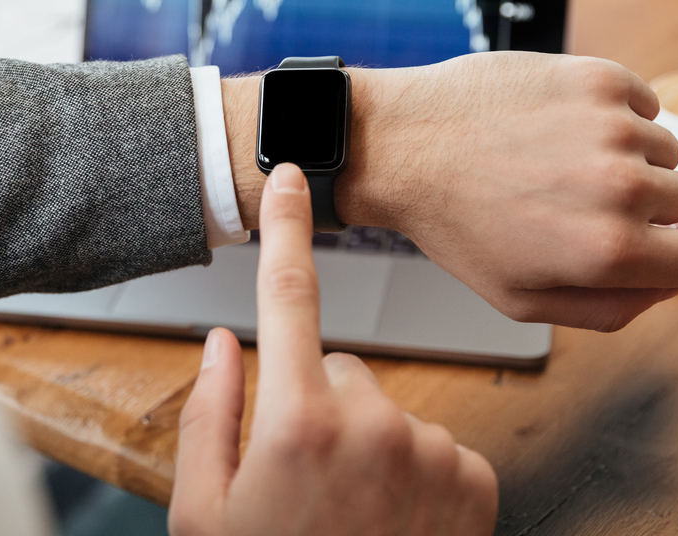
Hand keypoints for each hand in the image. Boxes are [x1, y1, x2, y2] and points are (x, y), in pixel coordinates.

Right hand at [170, 163, 496, 535]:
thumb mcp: (203, 514)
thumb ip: (208, 416)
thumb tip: (222, 345)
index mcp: (294, 421)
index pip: (287, 296)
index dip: (283, 228)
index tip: (287, 175)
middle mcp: (371, 422)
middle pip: (336, 368)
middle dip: (316, 404)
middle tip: (300, 480)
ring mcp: (430, 449)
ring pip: (384, 408)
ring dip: (366, 442)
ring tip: (350, 513)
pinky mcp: (474, 477)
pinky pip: (431, 443)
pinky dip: (413, 471)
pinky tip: (392, 522)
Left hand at [222, 52, 677, 331]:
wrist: (401, 145)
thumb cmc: (455, 225)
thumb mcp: (523, 299)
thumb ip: (613, 306)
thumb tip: (670, 281)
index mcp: (611, 253)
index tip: (650, 242)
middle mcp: (623, 188)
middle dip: (641, 205)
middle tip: (571, 199)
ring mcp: (612, 126)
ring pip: (662, 148)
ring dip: (624, 156)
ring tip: (552, 161)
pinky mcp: (596, 77)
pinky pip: (640, 102)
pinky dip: (611, 113)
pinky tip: (554, 124)